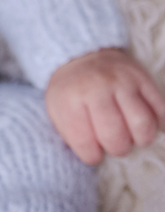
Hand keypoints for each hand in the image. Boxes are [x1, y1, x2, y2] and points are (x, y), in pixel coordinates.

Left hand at [45, 48, 164, 164]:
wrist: (80, 53)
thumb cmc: (69, 89)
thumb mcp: (57, 109)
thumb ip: (71, 134)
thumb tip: (94, 158)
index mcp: (69, 99)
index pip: (85, 143)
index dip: (92, 156)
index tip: (93, 153)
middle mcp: (96, 88)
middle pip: (116, 136)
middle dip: (117, 149)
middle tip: (114, 144)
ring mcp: (122, 81)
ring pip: (142, 124)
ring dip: (140, 139)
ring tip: (132, 136)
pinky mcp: (143, 78)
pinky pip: (161, 109)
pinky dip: (158, 123)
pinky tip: (147, 124)